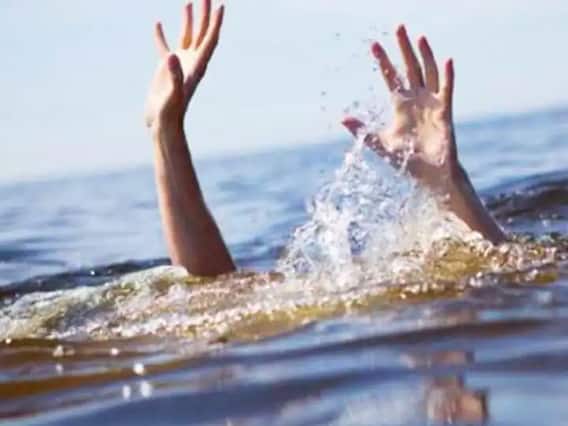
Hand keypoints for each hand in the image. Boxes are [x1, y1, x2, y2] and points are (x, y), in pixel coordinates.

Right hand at [144, 0, 223, 131]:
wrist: (163, 125)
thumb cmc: (170, 113)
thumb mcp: (173, 94)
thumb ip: (174, 75)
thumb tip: (172, 55)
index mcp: (197, 67)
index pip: (210, 40)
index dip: (216, 23)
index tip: (220, 5)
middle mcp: (192, 63)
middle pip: (201, 34)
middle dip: (205, 15)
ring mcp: (180, 65)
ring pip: (186, 37)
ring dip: (189, 20)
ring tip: (189, 2)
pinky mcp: (166, 69)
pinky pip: (164, 46)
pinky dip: (161, 36)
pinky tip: (158, 23)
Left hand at [343, 25, 456, 190]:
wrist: (428, 174)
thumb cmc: (406, 160)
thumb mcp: (380, 143)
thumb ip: (363, 131)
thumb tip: (342, 119)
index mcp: (400, 105)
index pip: (391, 77)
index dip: (383, 61)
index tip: (373, 45)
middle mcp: (416, 99)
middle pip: (410, 68)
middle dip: (403, 48)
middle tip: (398, 28)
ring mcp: (431, 103)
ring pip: (428, 73)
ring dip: (425, 55)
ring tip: (420, 37)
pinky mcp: (445, 112)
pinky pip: (447, 90)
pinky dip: (447, 76)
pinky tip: (447, 60)